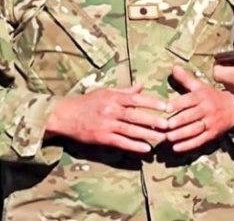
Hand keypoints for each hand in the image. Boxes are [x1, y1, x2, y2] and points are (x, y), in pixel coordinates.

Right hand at [45, 85, 168, 153]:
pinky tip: (146, 148)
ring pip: (130, 130)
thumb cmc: (88, 102)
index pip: (136, 99)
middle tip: (169, 124)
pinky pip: (120, 142)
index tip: (166, 106)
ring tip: (162, 138)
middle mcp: (110, 110)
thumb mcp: (106, 92)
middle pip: (135, 115)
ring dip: (147, 134)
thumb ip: (125, 91)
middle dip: (152, 120)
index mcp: (113, 97)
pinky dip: (134, 146)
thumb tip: (142, 85)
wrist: (65, 115)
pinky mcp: (101, 137)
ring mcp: (106, 125)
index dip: (152, 102)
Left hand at [164, 66, 233, 152]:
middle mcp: (206, 109)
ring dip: (181, 134)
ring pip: (194, 129)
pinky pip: (199, 140)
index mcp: (202, 96)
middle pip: (191, 116)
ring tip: (168, 138)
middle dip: (177, 121)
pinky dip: (188, 145)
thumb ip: (186, 79)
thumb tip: (174, 67)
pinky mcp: (212, 134)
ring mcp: (210, 122)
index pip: (189, 99)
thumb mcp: (201, 86)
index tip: (165, 108)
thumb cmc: (212, 96)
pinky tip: (176, 148)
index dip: (177, 104)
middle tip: (164, 126)